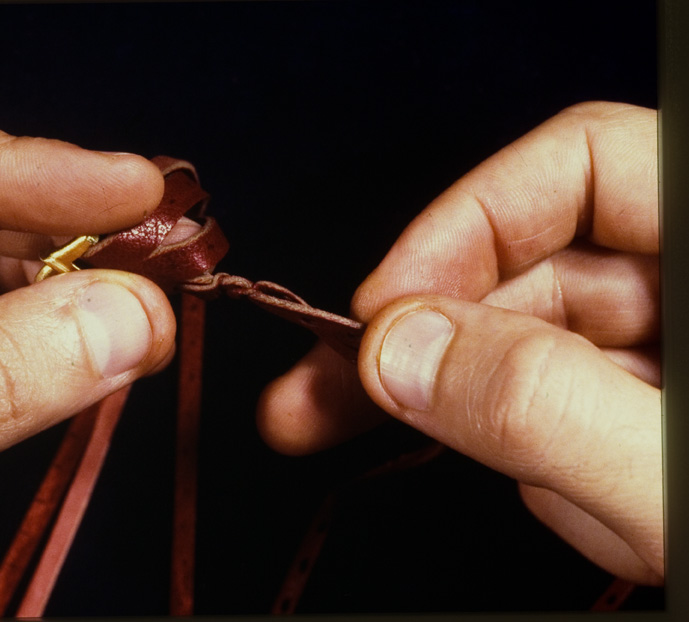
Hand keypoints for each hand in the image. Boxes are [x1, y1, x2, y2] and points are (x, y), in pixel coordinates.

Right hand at [258, 102, 661, 584]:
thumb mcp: (668, 480)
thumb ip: (538, 405)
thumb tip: (396, 351)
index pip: (580, 162)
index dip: (465, 221)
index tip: (381, 309)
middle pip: (531, 267)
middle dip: (427, 345)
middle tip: (312, 402)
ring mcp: (676, 353)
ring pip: (536, 351)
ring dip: (503, 426)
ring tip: (568, 508)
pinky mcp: (652, 409)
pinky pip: (562, 409)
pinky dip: (546, 461)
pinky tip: (590, 510)